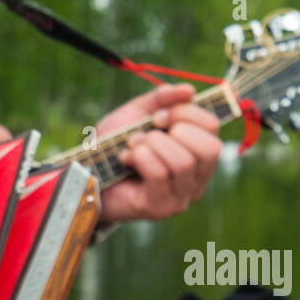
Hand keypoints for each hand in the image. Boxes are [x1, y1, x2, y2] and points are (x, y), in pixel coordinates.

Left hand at [98, 83, 221, 222]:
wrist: (86, 175)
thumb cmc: (114, 146)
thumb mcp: (137, 114)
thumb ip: (161, 99)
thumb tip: (188, 90)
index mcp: (198, 154)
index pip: (213, 127)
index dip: (187, 113)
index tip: (157, 115)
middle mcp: (196, 179)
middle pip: (209, 148)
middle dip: (176, 130)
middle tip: (148, 131)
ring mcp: (180, 198)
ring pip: (184, 163)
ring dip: (152, 145)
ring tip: (132, 145)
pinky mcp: (159, 208)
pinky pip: (160, 175)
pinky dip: (141, 158)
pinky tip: (126, 159)